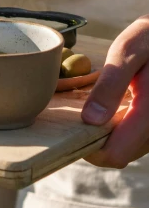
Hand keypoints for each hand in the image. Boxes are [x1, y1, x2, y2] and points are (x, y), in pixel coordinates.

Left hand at [82, 15, 148, 167]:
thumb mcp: (128, 52)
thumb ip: (111, 85)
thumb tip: (90, 120)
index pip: (116, 154)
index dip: (90, 148)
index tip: (70, 127)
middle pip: (119, 155)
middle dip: (96, 141)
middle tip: (77, 113)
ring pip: (128, 149)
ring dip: (108, 136)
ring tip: (92, 108)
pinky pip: (135, 138)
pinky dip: (119, 129)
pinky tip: (107, 107)